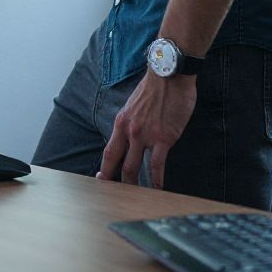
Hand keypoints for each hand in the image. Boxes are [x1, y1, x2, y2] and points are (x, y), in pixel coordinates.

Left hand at [98, 72, 196, 189]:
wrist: (169, 74)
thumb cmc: (156, 88)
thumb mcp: (135, 105)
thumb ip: (132, 121)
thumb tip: (134, 134)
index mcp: (121, 122)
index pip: (109, 151)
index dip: (104, 168)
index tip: (102, 179)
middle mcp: (129, 130)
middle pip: (118, 163)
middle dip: (116, 181)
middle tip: (116, 195)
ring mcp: (145, 136)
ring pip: (134, 167)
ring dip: (135, 185)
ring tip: (137, 198)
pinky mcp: (163, 138)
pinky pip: (156, 165)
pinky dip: (156, 180)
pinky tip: (158, 189)